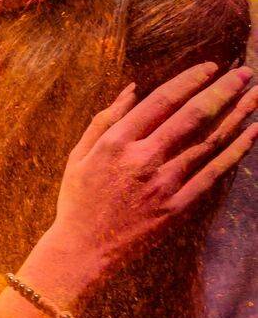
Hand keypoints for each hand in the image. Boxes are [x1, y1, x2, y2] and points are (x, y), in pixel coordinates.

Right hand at [24, 63, 257, 308]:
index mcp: (115, 143)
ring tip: (256, 94)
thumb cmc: (77, 200)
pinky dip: (236, 150)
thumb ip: (104, 120)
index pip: (162, 100)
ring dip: (237, 115)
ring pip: (209, 141)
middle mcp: (142, 159)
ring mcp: (163, 184)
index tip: (211, 67)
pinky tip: (253, 132)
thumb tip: (132, 90)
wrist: (83, 250)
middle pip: (192, 115)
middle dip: (222, 90)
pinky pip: (214, 173)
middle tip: (244, 73)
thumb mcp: (78, 156)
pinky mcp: (177, 206)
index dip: (190, 80)